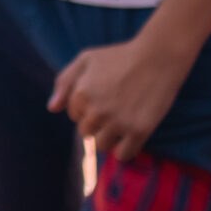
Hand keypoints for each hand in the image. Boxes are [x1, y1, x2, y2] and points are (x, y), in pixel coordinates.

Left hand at [48, 29, 201, 166]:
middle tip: (115, 106)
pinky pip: (123, 154)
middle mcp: (96, 111)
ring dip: (109, 137)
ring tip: (122, 120)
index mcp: (81, 95)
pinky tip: (131, 135)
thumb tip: (52, 109)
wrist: (158, 56)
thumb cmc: (121, 56)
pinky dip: (125, 149)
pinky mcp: (139, 131)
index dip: (87, 106)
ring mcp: (118, 123)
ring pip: (101, 145)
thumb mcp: (87, 59)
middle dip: (97, 123)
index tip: (103, 94)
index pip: (74, 115)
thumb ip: (65, 82)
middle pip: (86, 132)